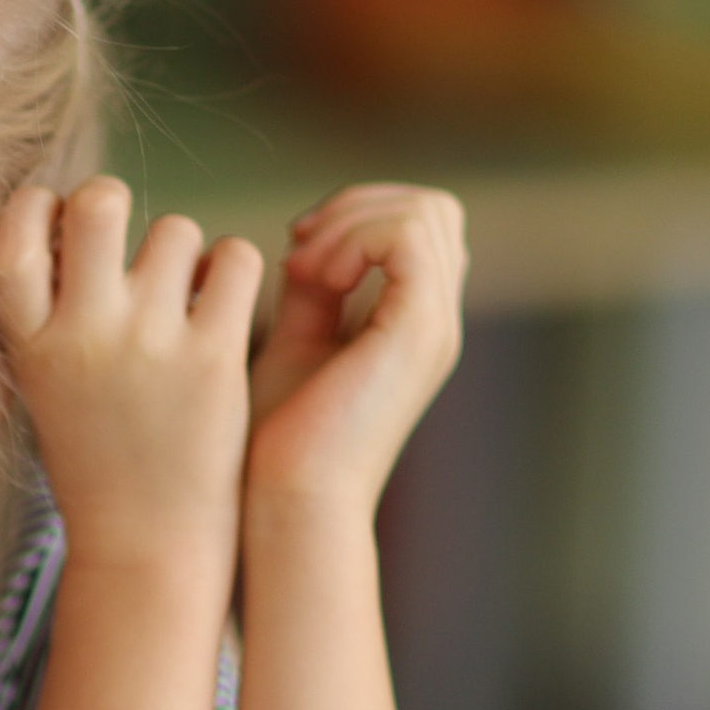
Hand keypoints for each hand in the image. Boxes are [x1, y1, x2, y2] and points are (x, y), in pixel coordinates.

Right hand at [0, 176, 264, 584]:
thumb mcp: (41, 386)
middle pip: (96, 203)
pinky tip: (221, 305)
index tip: (59, 225)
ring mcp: (149, 342)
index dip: (38, 207)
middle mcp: (82, 334)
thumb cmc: (94, 457)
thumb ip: (46, 312)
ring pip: (177, 229)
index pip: (13, 233)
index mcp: (29, 343)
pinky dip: (232, 270)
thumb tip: (67, 222)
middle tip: (126, 239)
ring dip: (183, 251)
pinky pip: (235, 260)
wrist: (145, 542)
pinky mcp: (214, 357)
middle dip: (113, 203)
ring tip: (181, 297)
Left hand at [246, 183, 466, 522]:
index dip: (355, 213)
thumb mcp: (293, 343)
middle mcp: (434, 321)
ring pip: (425, 212)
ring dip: (350, 221)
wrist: (285, 503)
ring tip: (301, 267)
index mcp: (410, 322)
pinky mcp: (418, 333)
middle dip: (356, 205)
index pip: (417, 224)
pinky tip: (311, 277)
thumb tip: (308, 242)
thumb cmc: (275, 442)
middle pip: (431, 208)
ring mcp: (434, 327)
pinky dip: (354, 240)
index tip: (294, 248)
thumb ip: (313, 291)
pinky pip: (408, 238)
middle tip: (297, 249)